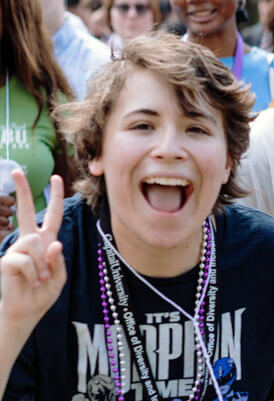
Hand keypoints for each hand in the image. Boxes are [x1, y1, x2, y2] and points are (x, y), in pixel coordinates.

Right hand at [0, 171, 65, 329]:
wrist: (27, 310)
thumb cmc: (44, 292)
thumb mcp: (59, 275)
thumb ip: (58, 259)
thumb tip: (52, 243)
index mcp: (46, 240)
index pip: (52, 215)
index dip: (55, 197)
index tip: (56, 178)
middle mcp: (29, 241)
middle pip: (26, 211)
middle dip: (22, 190)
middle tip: (16, 170)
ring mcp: (16, 249)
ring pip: (34, 242)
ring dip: (42, 263)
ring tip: (40, 278)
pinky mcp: (6, 261)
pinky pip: (25, 260)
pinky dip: (33, 273)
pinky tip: (31, 281)